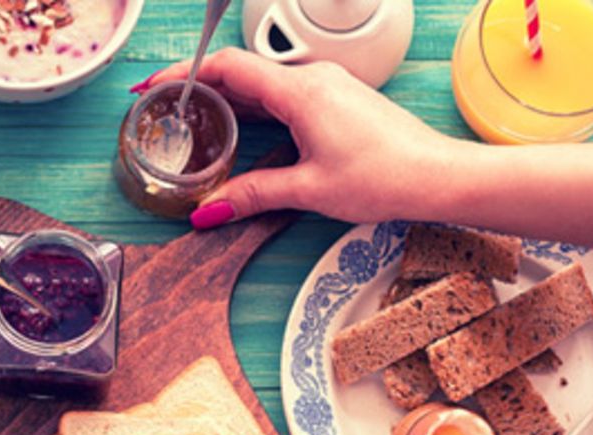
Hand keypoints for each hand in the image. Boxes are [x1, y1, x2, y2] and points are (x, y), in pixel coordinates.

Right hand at [135, 48, 465, 228]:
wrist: (438, 177)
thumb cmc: (386, 176)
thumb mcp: (309, 189)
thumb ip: (254, 193)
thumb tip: (211, 209)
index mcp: (300, 91)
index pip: (228, 67)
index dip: (185, 73)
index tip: (154, 86)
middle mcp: (313, 79)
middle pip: (242, 71)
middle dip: (199, 86)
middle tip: (166, 107)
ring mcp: (328, 87)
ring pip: (263, 83)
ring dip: (228, 97)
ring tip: (196, 119)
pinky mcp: (339, 101)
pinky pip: (285, 94)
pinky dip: (255, 106)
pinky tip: (243, 129)